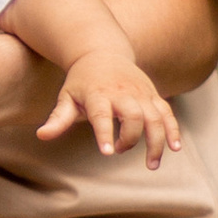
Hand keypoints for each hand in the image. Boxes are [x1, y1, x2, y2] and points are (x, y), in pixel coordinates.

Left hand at [37, 49, 180, 167]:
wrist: (102, 52)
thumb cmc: (81, 81)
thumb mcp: (67, 97)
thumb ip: (58, 118)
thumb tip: (41, 136)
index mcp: (98, 94)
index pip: (102, 115)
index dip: (105, 133)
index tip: (107, 153)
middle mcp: (123, 93)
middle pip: (134, 117)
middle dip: (131, 139)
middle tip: (118, 150)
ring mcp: (141, 93)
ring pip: (155, 117)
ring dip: (157, 142)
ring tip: (151, 165)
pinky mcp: (152, 95)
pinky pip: (167, 113)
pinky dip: (173, 130)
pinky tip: (175, 148)